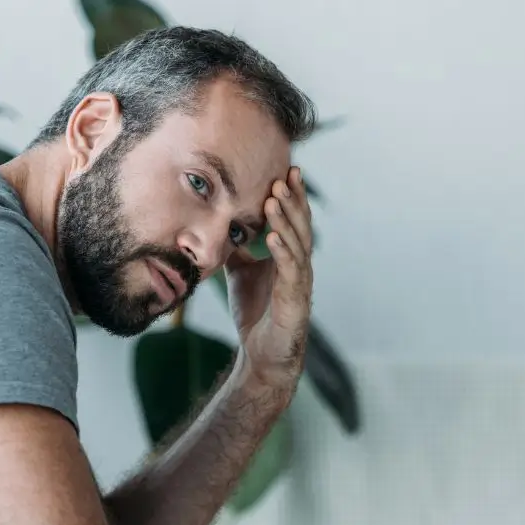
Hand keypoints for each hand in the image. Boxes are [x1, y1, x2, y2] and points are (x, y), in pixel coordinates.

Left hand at [224, 166, 312, 401]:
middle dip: (293, 200)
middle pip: (301, 226)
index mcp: (288, 257)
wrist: (261, 355)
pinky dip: (282, 252)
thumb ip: (237, 251)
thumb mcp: (240, 273)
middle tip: (285, 174)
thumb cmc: (255, 313)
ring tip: (275, 198)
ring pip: (297, 245)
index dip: (293, 197)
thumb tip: (224, 228)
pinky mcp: (294, 301)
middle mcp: (299, 266)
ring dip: (286, 220)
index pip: (294, 221)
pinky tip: (272, 237)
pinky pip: (290, 272)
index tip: (288, 170)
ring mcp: (299, 283)